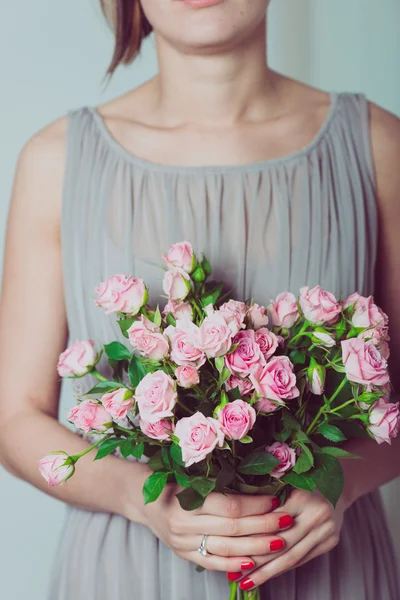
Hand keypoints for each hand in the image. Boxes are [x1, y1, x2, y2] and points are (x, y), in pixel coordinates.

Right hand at [139, 483, 294, 572]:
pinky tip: (253, 562)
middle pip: (232, 528)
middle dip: (263, 525)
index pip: (229, 506)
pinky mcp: (183, 555)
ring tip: (279, 542)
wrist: (141, 497)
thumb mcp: (191, 475)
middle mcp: (183, 524)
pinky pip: (212, 563)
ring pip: (226, 548)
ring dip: (256, 546)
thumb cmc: (172, 479)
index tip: (275, 498)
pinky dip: (234, 563)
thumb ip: (219, 481)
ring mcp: (182, 543)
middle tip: (286, 520)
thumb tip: (259, 479)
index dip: (255, 504)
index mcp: (186, 499)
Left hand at [232, 489, 346, 591]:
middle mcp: (317, 515)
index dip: (250, 538)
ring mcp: (326, 531)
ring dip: (268, 573)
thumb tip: (233, 517)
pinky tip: (265, 576)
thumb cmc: (300, 479)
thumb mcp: (282, 480)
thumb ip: (264, 496)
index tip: (229, 549)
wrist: (337, 483)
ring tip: (246, 583)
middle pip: (282, 545)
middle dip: (257, 564)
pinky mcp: (330, 542)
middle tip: (233, 577)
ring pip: (292, 558)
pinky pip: (302, 560)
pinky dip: (282, 569)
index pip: (271, 523)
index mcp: (303, 496)